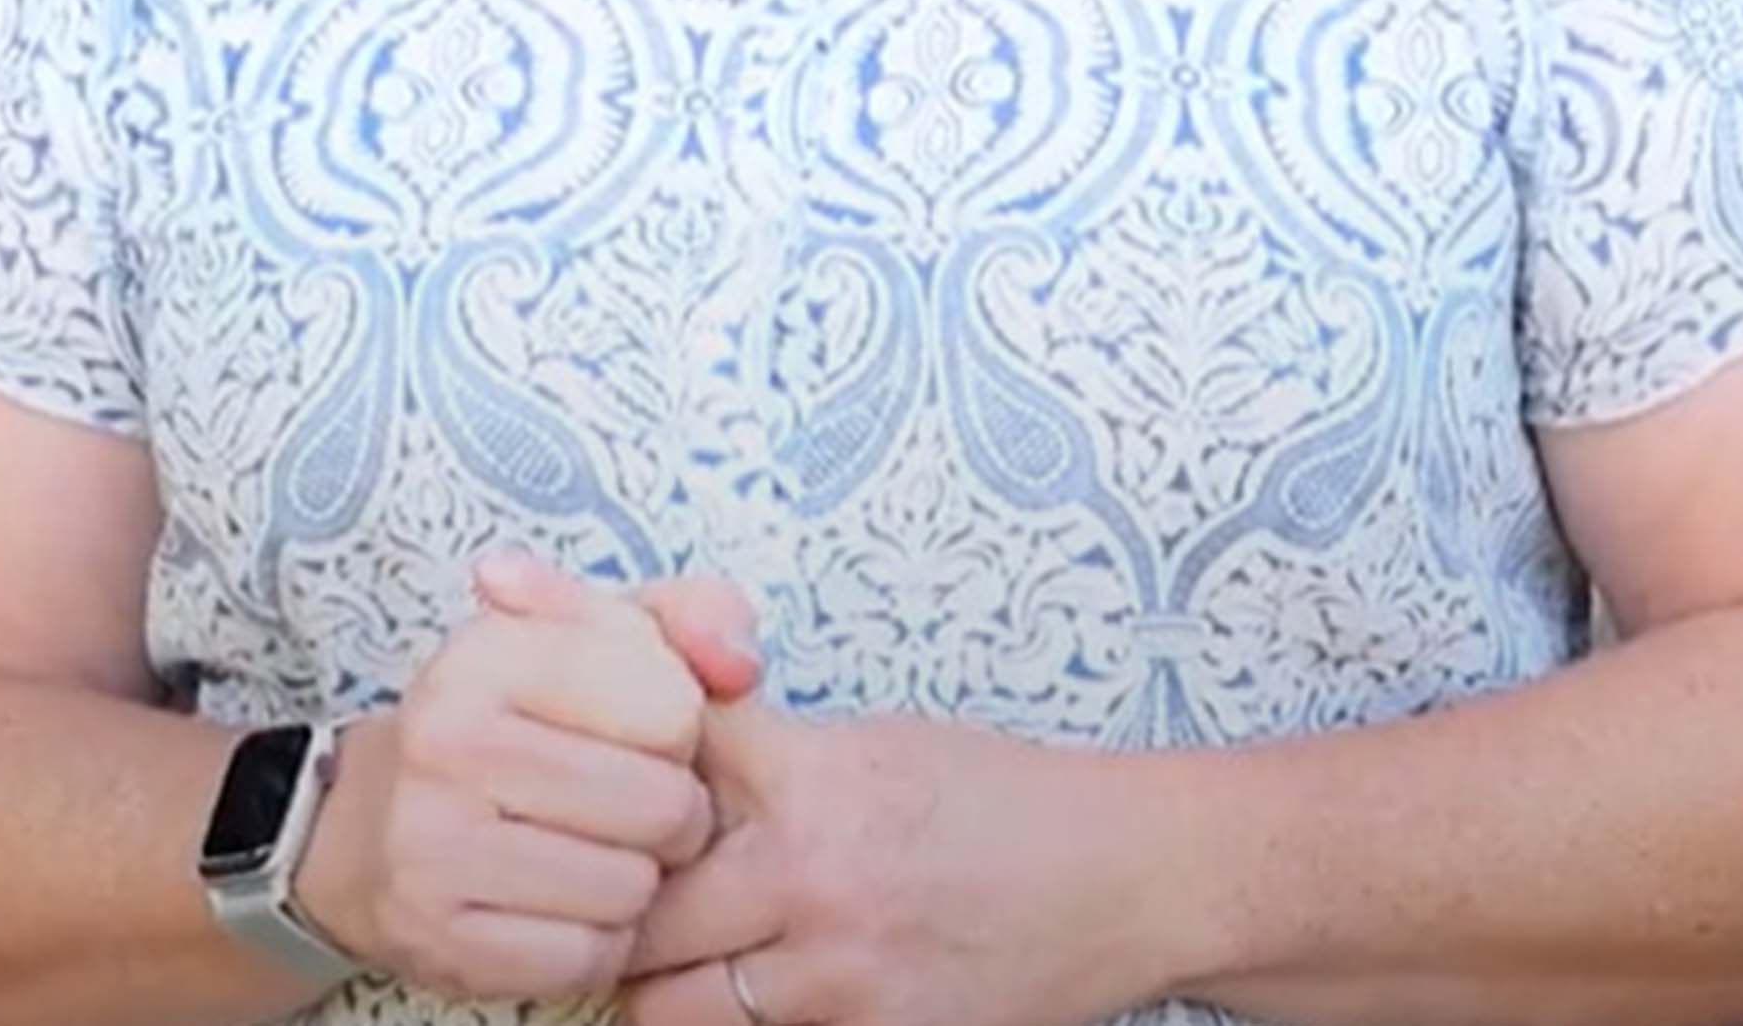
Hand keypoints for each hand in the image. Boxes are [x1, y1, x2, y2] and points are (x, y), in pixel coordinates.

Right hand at [288, 550, 763, 1003]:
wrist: (371, 826)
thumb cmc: (517, 720)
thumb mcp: (602, 637)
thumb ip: (699, 616)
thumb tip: (740, 669)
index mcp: (492, 654)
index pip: (674, 710)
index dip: (680, 733)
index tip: (637, 736)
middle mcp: (449, 744)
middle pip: (660, 807)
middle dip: (671, 816)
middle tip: (631, 808)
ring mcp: (432, 849)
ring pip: (631, 891)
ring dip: (636, 882)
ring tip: (595, 853)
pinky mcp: (439, 942)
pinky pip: (587, 959)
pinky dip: (598, 942)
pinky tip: (565, 906)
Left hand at [618, 702, 1171, 1025]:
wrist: (1126, 879)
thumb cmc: (1010, 802)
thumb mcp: (886, 743)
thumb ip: (779, 761)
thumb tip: (673, 766)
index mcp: (816, 777)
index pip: (659, 766)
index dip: (624, 781)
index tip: (616, 794)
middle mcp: (814, 876)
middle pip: (635, 910)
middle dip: (622, 910)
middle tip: (630, 906)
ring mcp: (836, 975)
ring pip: (665, 1009)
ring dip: (661, 988)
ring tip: (686, 966)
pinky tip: (762, 1000)